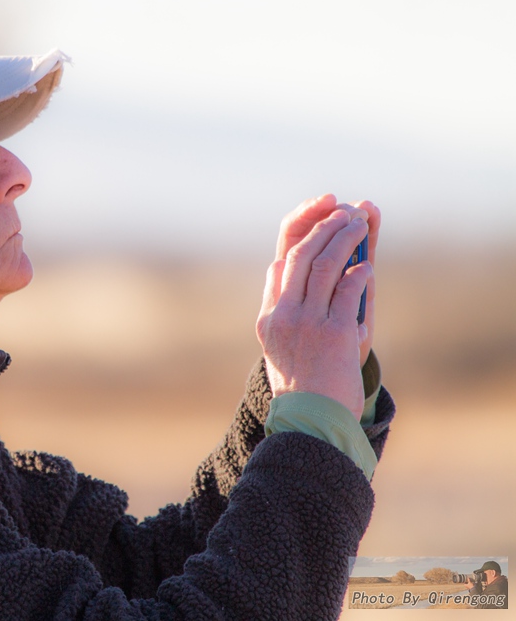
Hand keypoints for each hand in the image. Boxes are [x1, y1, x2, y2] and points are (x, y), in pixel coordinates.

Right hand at [257, 203, 373, 419]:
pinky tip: (367, 265)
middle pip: (300, 255)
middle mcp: (283, 315)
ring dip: (345, 238)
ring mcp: (307, 323)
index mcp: (268, 318)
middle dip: (323, 227)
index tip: (315, 218)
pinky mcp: (334, 333)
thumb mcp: (281, 349)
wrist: (311, 423)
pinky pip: (349, 288)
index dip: (297, 236)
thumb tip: (289, 272)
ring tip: (358, 222)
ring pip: (325, 265)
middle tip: (342, 211)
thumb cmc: (303, 388)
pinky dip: (359, 272)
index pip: (278, 266)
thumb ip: (284, 312)